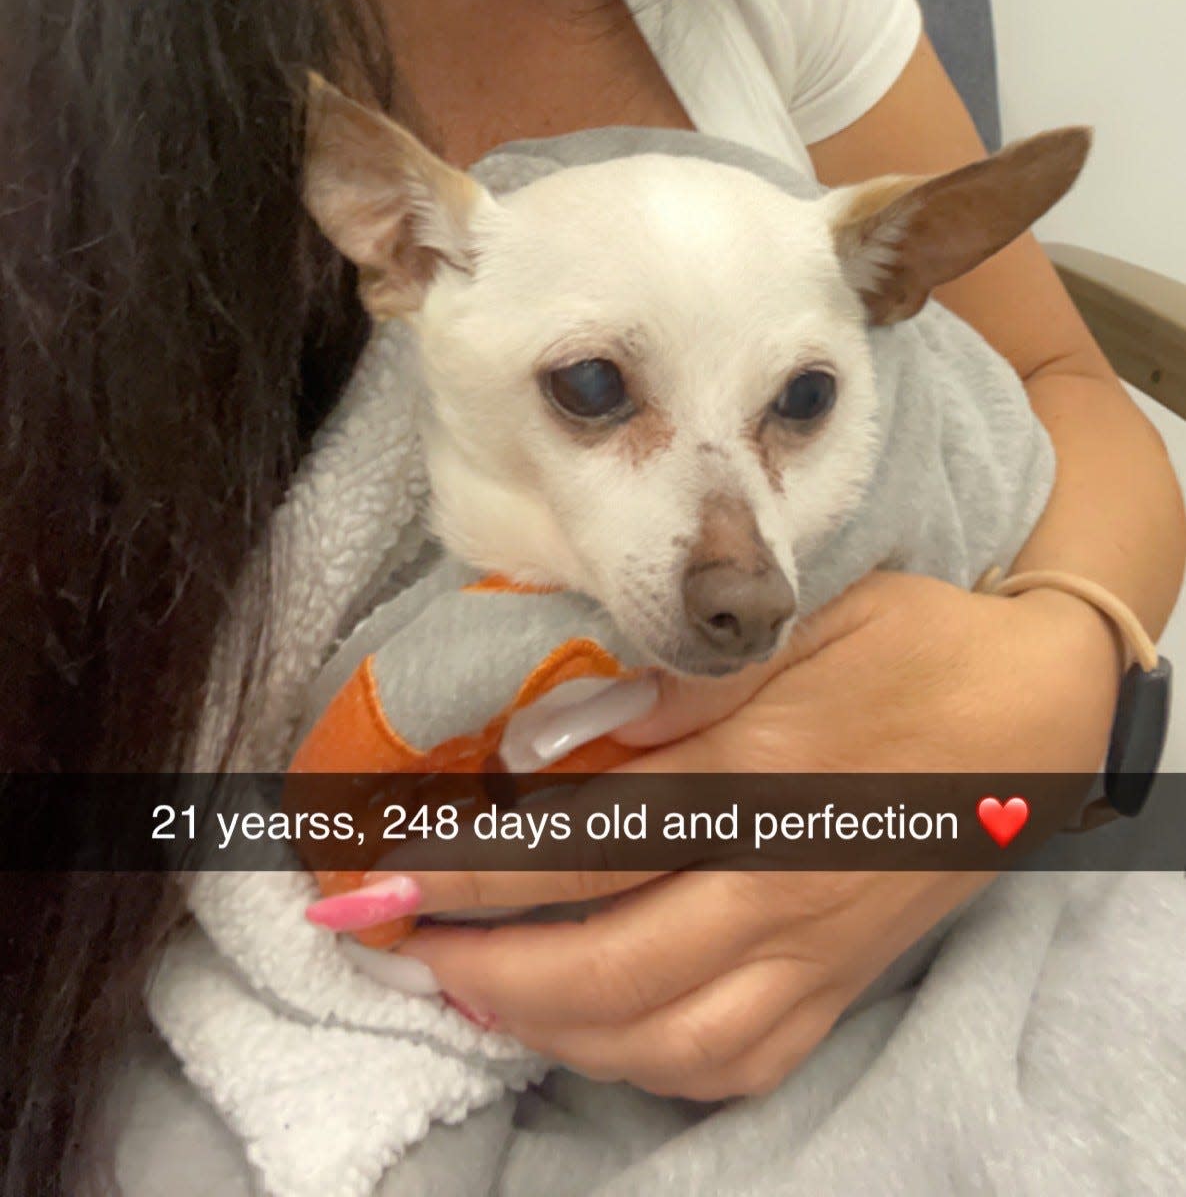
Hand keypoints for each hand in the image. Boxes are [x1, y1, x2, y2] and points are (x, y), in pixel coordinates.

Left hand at [330, 571, 1121, 1096]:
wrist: (1041, 709)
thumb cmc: (912, 641)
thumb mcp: (800, 616)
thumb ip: (676, 677)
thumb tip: (550, 725)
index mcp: (762, 780)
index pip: (587, 847)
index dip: (471, 872)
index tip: (381, 874)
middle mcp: (782, 885)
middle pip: (609, 966)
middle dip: (482, 967)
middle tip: (394, 942)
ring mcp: (815, 949)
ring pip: (664, 1036)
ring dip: (549, 1024)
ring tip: (469, 985)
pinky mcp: (841, 984)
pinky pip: (733, 1060)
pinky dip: (643, 1061)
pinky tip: (588, 1029)